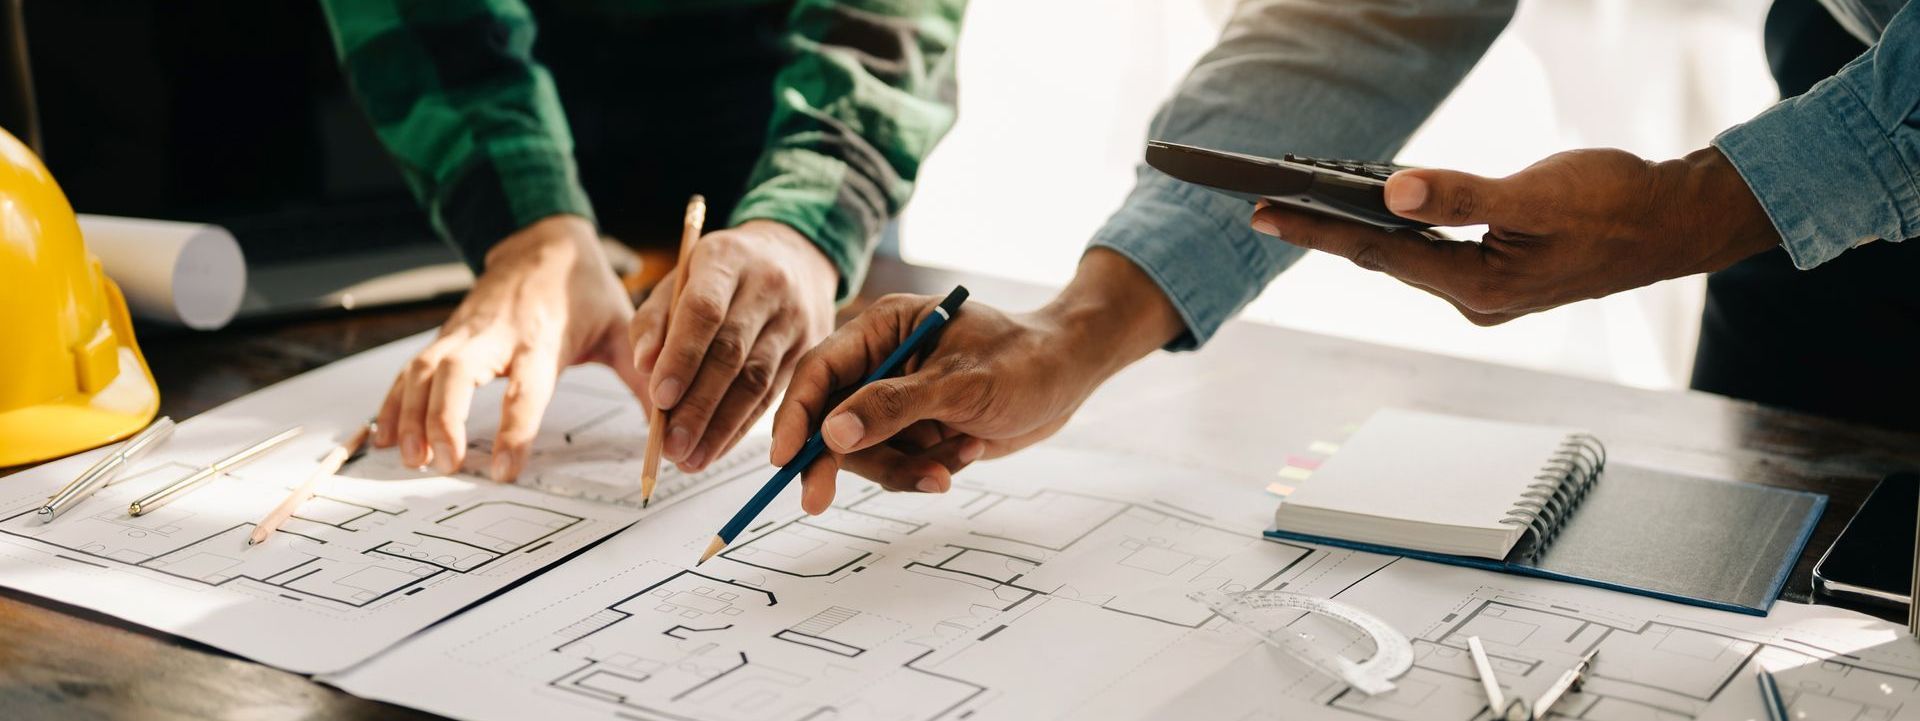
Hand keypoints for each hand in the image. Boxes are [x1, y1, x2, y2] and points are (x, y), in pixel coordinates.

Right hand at [374, 215, 645, 481]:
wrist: (544, 240)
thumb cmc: (584, 289)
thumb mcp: (622, 326)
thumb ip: (641, 375)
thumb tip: (667, 425)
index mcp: (542, 336)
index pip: (525, 387)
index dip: (514, 429)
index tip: (505, 469)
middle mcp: (496, 333)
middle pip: (456, 374)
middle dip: (443, 420)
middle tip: (444, 464)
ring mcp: (465, 332)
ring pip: (424, 371)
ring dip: (411, 416)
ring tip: (411, 460)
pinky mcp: (447, 336)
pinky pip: (410, 369)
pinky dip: (392, 402)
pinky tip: (383, 436)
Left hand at [628, 220, 836, 471]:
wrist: (796, 255)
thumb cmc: (724, 274)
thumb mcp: (683, 277)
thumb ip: (656, 320)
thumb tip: (644, 367)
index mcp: (727, 260)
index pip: (704, 310)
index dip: (681, 356)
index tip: (658, 398)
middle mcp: (767, 287)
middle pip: (732, 353)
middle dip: (698, 406)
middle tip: (670, 446)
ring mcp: (795, 320)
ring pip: (757, 381)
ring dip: (720, 427)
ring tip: (689, 459)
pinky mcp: (810, 349)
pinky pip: (773, 396)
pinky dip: (741, 427)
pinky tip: (716, 449)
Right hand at [770, 248, 1183, 514]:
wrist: (1070, 375)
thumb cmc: (1023, 361)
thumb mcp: (960, 383)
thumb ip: (894, 407)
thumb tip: (831, 433)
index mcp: (883, 329)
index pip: (819, 372)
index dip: (794, 415)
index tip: (784, 458)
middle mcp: (882, 363)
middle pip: (830, 420)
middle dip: (836, 459)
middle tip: (816, 502)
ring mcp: (898, 401)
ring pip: (865, 453)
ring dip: (903, 468)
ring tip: (954, 461)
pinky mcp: (917, 431)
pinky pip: (899, 466)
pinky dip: (929, 469)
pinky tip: (969, 450)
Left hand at [1249, 147, 1781, 324]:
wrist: (1675, 223)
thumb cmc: (1616, 205)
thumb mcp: (1534, 194)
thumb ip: (1462, 195)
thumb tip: (1391, 192)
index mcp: (1477, 288)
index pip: (1376, 253)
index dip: (1315, 229)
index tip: (1262, 212)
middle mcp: (1475, 298)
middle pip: (1382, 258)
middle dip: (1323, 230)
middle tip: (1261, 206)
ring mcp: (1487, 290)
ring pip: (1406, 256)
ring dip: (1358, 231)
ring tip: (1301, 205)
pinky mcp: (1499, 274)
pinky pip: (1432, 251)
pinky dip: (1400, 230)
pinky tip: (1378, 210)